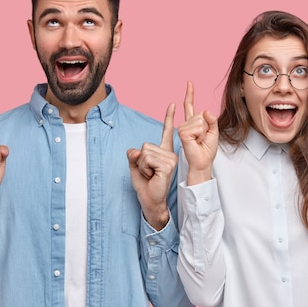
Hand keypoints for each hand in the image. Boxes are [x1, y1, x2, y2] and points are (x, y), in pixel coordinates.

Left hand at [127, 103, 177, 230]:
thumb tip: (137, 151)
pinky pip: (147, 159)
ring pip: (145, 152)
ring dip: (141, 166)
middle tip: (148, 173)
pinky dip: (144, 169)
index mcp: (164, 152)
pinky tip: (152, 176)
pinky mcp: (168, 165)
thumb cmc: (145, 185)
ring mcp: (170, 159)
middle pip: (145, 146)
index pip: (167, 132)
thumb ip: (134, 154)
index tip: (172, 105)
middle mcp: (170, 154)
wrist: (150, 201)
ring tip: (150, 175)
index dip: (169, 118)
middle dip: (140, 161)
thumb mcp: (135, 166)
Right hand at [178, 81, 218, 185]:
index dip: (190, 93)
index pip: (190, 105)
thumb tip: (206, 111)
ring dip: (204, 132)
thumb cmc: (207, 150)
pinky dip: (201, 135)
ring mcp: (184, 127)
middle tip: (202, 139)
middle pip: (202, 114)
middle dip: (207, 127)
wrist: (203, 162)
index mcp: (193, 122)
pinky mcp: (183, 132)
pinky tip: (196, 141)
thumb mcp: (214, 132)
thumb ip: (212, 120)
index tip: (189, 82)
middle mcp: (186, 123)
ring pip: (201, 120)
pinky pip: (198, 127)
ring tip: (199, 141)